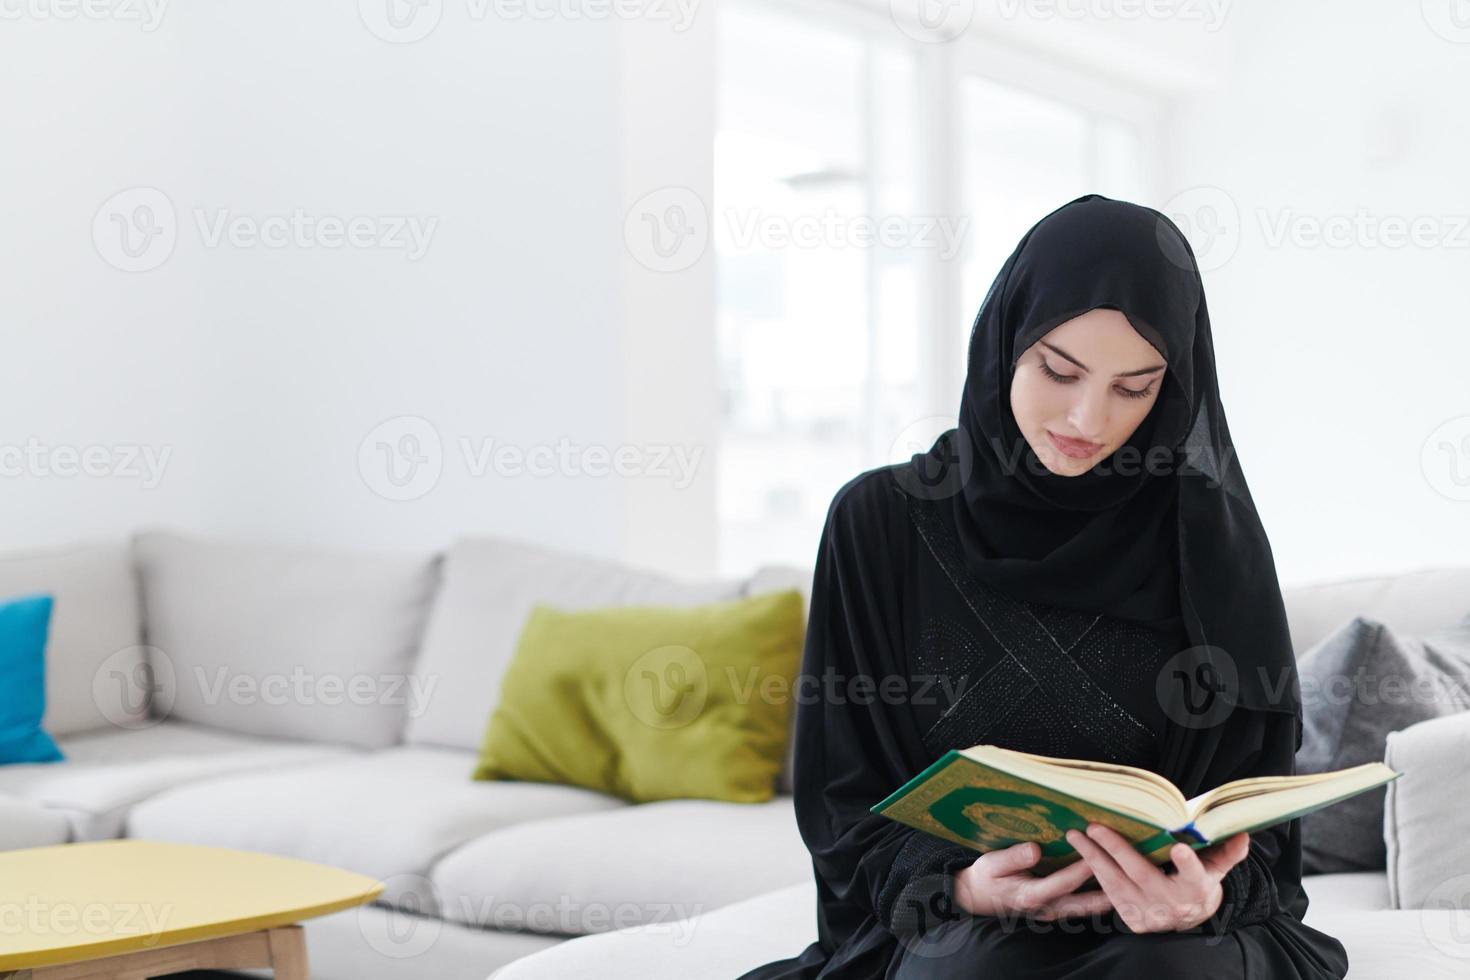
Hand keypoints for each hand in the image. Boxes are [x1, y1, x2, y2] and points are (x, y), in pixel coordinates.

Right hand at [952, 840, 1114, 921]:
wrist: (977, 898)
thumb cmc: (985, 878)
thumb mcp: (991, 864)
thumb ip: (1013, 857)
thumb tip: (1035, 849)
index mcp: (1031, 894)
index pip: (1065, 882)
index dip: (1083, 867)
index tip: (1099, 850)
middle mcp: (1047, 907)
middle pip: (1086, 903)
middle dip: (1109, 890)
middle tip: (1130, 875)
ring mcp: (1053, 912)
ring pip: (1088, 908)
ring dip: (1108, 896)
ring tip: (1129, 882)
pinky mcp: (1056, 910)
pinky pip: (1082, 906)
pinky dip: (1098, 896)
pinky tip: (1110, 884)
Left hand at [1064, 824, 1250, 932]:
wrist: (1187, 918)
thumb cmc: (1199, 883)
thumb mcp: (1216, 869)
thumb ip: (1226, 852)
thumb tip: (1244, 834)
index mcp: (1196, 889)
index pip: (1195, 876)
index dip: (1187, 864)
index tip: (1181, 849)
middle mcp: (1172, 903)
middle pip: (1143, 874)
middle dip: (1117, 849)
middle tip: (1095, 827)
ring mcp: (1150, 913)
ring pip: (1118, 885)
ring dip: (1094, 859)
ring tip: (1076, 836)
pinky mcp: (1133, 919)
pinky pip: (1109, 895)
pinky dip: (1094, 875)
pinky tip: (1080, 855)